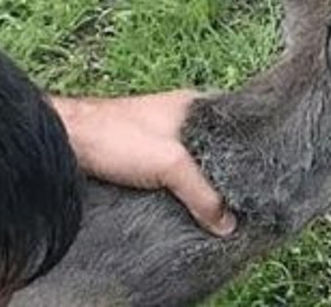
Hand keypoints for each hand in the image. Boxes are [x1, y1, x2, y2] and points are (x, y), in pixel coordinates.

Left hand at [51, 90, 236, 236]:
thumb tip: (228, 224)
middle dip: (229, 171)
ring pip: (195, 163)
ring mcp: (162, 135)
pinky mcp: (144, 155)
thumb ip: (203, 193)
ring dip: (202, 183)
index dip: (252, 148)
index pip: (238, 123)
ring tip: (218, 207)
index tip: (264, 174)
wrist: (66, 141)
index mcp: (195, 105)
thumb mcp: (170, 165)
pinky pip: (174, 174)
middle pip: (218, 147)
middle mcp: (182, 117)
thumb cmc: (116, 136)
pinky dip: (181, 188)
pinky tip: (188, 205)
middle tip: (244, 198)